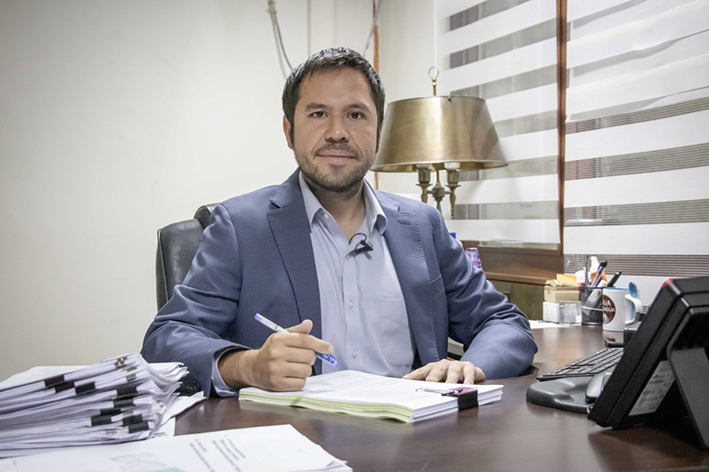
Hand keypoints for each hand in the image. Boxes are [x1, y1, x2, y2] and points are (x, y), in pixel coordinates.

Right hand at [218, 319, 333, 391]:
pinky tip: (292, 376)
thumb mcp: (281, 337)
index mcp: (279, 339)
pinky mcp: (277, 384)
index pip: (305, 340)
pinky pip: (301, 383)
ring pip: (307, 370)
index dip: (320, 344)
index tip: (329, 349)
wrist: (252, 368)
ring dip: (305, 370)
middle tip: (302, 358)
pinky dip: (300, 380)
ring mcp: (276, 370)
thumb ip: (297, 331)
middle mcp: (277, 353)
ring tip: (296, 367)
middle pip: (309, 356)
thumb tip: (309, 323)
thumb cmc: (271, 351)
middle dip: (310, 358)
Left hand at [403, 359, 484, 383]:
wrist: (470, 371)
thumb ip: (429, 387)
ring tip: (449, 387)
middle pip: (437, 369)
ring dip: (451, 379)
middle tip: (430, 382)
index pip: (422, 371)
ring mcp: (457, 366)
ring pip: (453, 372)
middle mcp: (444, 365)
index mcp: (434, 368)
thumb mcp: (439, 381)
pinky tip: (468, 386)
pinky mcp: (470, 368)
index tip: (406, 380)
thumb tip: (415, 395)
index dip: (414, 375)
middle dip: (433, 375)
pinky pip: (469, 374)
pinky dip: (468, 380)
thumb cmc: (451, 377)